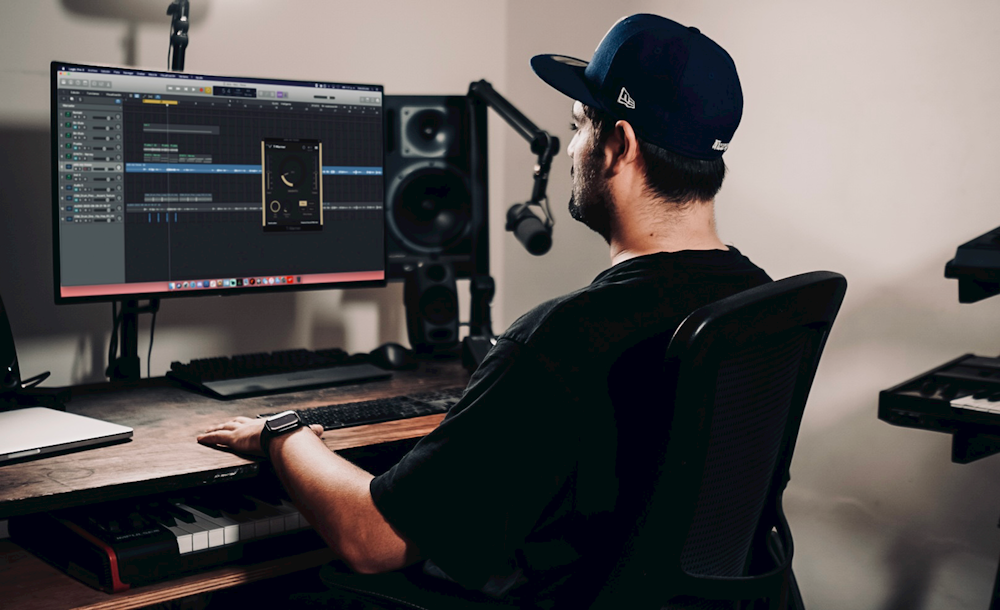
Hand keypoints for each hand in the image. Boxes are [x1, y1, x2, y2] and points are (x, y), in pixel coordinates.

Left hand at [197, 416, 322, 456]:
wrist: (284, 436)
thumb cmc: (292, 435)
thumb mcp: (301, 433)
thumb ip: (309, 432)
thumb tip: (321, 430)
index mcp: (267, 424)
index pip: (254, 423)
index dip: (247, 423)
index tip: (243, 424)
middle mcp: (252, 424)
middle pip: (236, 421)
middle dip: (228, 423)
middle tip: (220, 424)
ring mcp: (242, 431)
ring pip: (224, 428)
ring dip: (215, 428)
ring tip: (207, 431)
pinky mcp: (233, 438)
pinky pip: (217, 437)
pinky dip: (208, 437)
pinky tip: (200, 438)